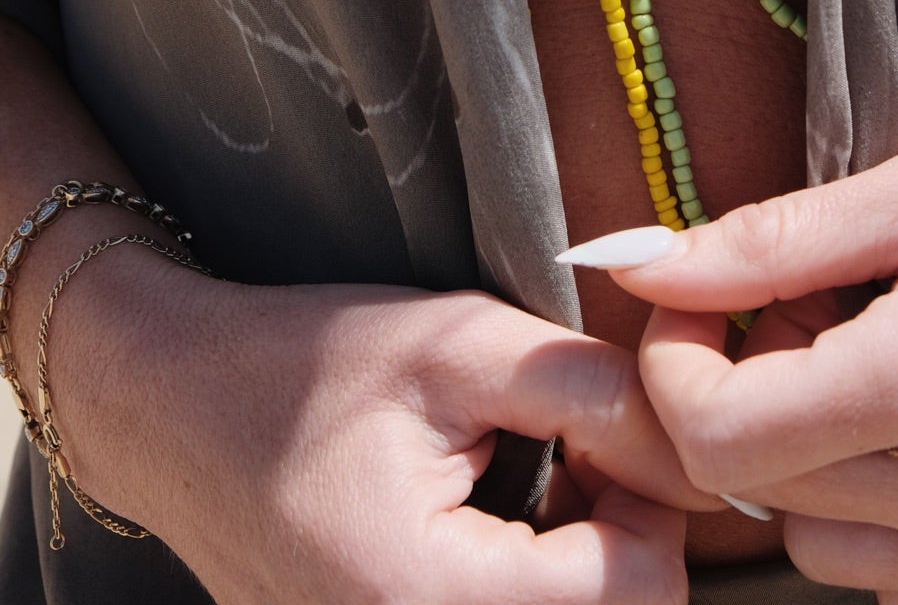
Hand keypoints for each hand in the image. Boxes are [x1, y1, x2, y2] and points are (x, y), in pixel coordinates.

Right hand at [50, 249, 709, 603]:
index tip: (607, 428)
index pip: (637, 591)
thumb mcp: (459, 342)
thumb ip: (589, 392)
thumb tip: (697, 454)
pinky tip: (504, 516)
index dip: (651, 497)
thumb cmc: (307, 367)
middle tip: (576, 449)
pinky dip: (538, 579)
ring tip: (532, 475)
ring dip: (586, 563)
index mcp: (429, 602)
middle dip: (625, 534)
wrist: (177, 411)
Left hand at [603, 105, 897, 603]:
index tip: (703, 303)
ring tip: (877, 354)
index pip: (718, 439)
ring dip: (812, 458)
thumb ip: (776, 237)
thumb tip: (641, 262)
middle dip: (744, 394)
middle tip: (806, 304)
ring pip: (824, 547)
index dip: (677, 368)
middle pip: (762, 494)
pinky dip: (884, 510)